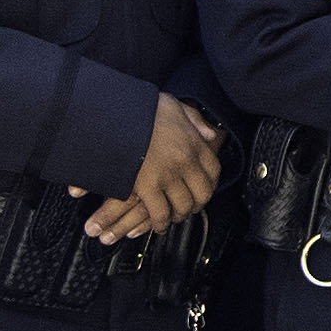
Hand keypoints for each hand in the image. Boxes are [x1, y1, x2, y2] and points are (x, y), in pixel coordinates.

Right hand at [85, 94, 221, 245]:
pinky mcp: (148, 187)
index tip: (204, 188)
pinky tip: (158, 225)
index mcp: (194, 143)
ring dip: (179, 215)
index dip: (210, 183)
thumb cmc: (142, 109)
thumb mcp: (175, 106)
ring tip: (173, 217)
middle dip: (196, 204)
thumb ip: (195, 120)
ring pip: (182, 206)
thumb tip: (212, 136)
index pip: (213, 170)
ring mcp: (168, 176)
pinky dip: (160, 223)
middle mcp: (186, 162)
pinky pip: (159, 213)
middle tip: (188, 207)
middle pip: (201, 193)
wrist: (117, 115)